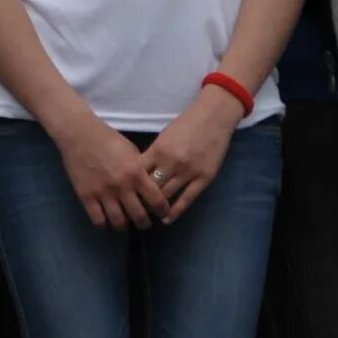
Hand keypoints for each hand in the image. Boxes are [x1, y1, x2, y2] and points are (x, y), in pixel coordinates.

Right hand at [53, 113, 172, 231]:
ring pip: (119, 222)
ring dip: (124, 226)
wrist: (78, 134)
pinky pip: (97, 220)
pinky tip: (105, 220)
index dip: (163, 210)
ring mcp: (103, 192)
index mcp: (136, 173)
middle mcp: (122, 186)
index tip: (162, 213)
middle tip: (143, 222)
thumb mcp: (131, 151)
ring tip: (124, 224)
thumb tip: (149, 186)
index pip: (157, 200)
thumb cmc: (107, 138)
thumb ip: (140, 170)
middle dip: (144, 223)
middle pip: (139, 216)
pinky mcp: (86, 195)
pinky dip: (103, 224)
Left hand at [134, 89, 241, 220]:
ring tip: (148, 215)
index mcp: (158, 150)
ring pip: (167, 195)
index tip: (124, 195)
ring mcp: (188, 172)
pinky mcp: (204, 179)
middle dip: (141, 199)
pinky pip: (187, 199)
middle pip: (151, 187)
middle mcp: (171, 163)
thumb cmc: (185, 125)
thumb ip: (153, 155)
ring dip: (156, 207)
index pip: (138, 174)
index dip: (130, 186)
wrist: (213, 118)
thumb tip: (138, 173)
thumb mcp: (163, 137)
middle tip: (133, 209)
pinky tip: (167, 219)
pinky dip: (175, 211)